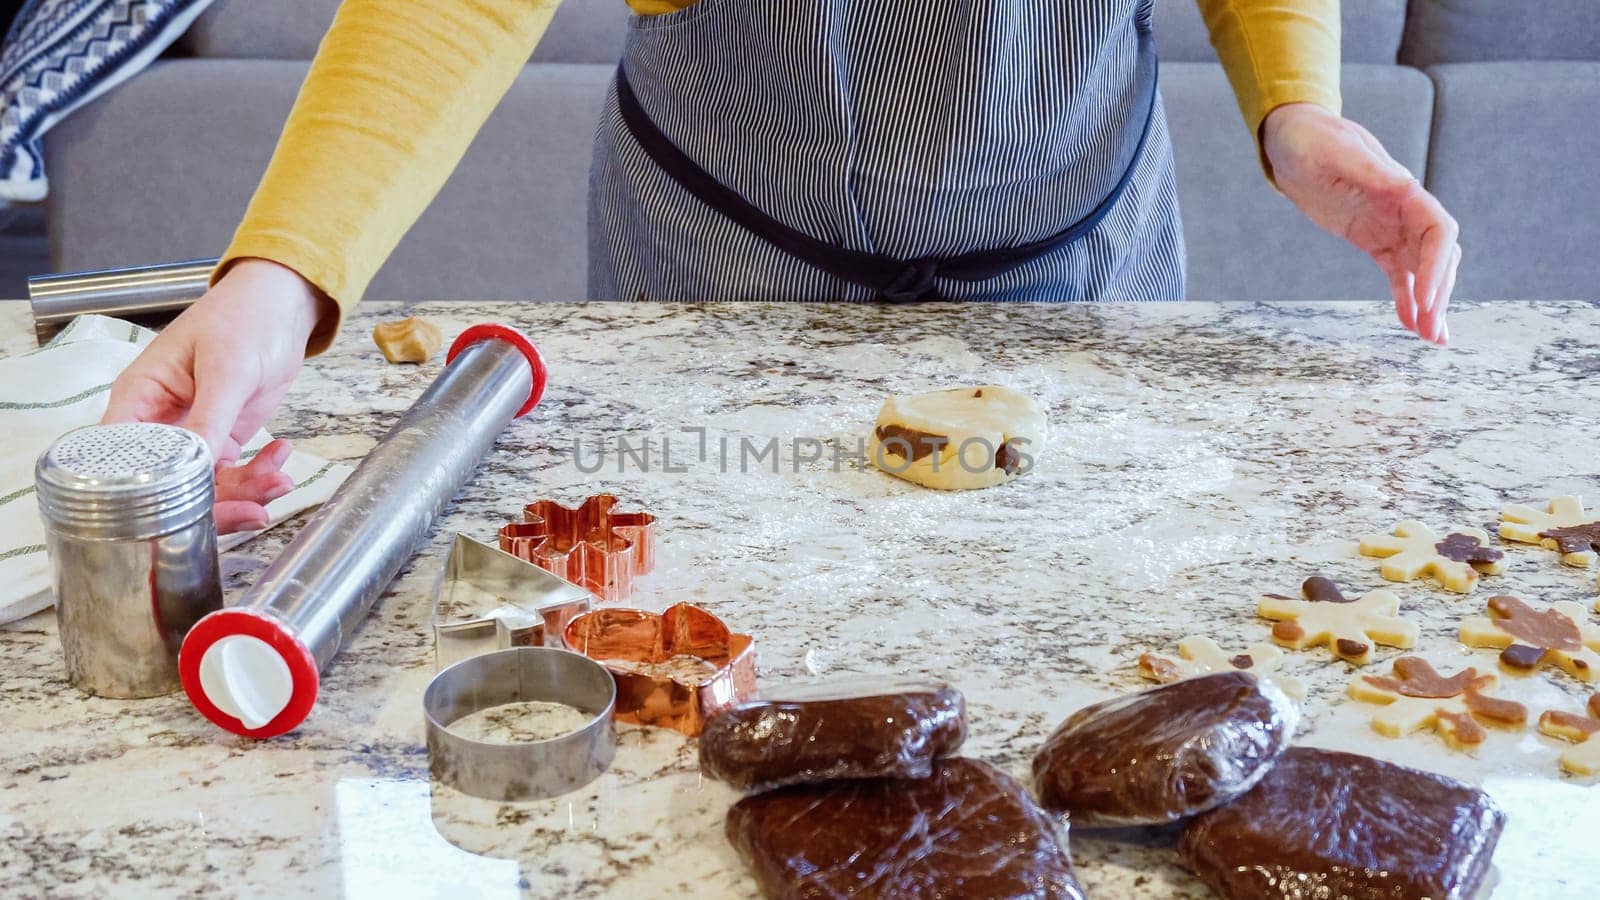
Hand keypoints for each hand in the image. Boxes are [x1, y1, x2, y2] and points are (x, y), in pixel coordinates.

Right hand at [102, 259, 331, 532]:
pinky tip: (280, 455)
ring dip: (244, 492)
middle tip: (253, 511)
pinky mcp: (221, 439)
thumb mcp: (226, 367)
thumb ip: (209, 418)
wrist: (280, 306)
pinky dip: (259, 475)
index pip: (124, 459)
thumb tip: (195, 467)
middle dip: (212, 504)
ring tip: (279, 482)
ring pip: (204, 486)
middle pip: (167, 485)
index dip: (146, 496)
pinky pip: (232, 474)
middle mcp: (158, 422)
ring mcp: (191, 434)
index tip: (184, 513)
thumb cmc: (242, 318)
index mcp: (139, 398)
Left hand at [1263, 102, 1459, 345]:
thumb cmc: (1314, 140)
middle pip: (1437, 256)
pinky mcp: (1372, 238)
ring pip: (1421, 270)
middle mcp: (1404, 210)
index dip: (1437, 266)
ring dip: (1429, 303)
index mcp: (1403, 190)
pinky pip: (1395, 273)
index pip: (1438, 231)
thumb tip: (1405, 186)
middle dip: (1438, 293)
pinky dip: (1404, 297)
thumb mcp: (1337, 153)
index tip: (1428, 298)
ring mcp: (1390, 226)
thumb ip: (1370, 172)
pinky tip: (1410, 324)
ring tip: (1433, 338)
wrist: (1293, 140)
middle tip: (1432, 332)